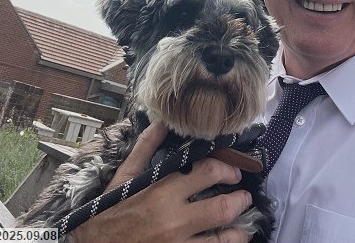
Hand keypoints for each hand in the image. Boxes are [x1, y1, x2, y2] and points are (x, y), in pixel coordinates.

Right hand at [72, 122, 252, 242]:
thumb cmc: (110, 210)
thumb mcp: (125, 175)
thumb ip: (146, 146)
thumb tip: (163, 123)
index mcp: (163, 192)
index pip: (208, 172)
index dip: (226, 168)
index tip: (233, 169)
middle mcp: (175, 220)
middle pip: (222, 207)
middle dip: (240, 199)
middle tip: (244, 195)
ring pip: (222, 240)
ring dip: (239, 231)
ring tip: (244, 224)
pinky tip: (228, 241)